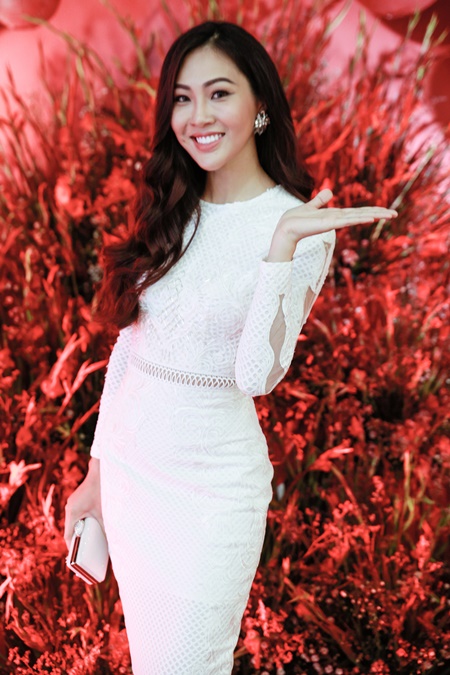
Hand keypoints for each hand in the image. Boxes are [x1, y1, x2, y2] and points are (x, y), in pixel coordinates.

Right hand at [64, 458, 104, 550]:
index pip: (68, 535)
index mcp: (73, 512)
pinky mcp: (79, 500)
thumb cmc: (103, 491)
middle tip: (85, 555)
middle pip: (71, 530)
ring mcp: (74, 503)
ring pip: (75, 523)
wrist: (103, 471)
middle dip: (78, 542)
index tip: (77, 559)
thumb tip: (111, 543)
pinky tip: (93, 528)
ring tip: (90, 544)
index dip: (72, 549)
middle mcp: (70, 508)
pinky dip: (84, 523)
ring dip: (81, 532)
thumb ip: (105, 527)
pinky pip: (79, 515)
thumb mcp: (104, 512)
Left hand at [279, 188, 396, 241]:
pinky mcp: (328, 225)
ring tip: (389, 215)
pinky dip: (359, 219)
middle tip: (395, 214)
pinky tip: (370, 218)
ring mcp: (334, 222)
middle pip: (362, 214)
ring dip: (373, 215)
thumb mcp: (310, 206)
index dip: (371, 210)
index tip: (385, 211)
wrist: (285, 228)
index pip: (357, 212)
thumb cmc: (296, 220)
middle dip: (379, 213)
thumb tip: (329, 192)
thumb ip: (320, 200)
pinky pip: (347, 221)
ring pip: (357, 217)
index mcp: (334, 215)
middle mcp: (337, 219)